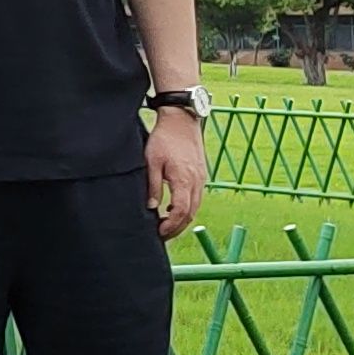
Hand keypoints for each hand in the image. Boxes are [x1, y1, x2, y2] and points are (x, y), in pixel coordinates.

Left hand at [146, 107, 207, 239]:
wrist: (181, 120)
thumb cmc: (164, 138)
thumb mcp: (151, 161)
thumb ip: (153, 186)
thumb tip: (152, 207)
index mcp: (184, 179)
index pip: (181, 211)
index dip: (171, 225)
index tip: (159, 231)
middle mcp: (196, 182)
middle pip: (190, 214)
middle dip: (177, 227)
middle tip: (162, 234)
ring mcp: (201, 178)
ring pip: (195, 207)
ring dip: (182, 219)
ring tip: (166, 225)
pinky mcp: (201, 174)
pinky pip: (197, 197)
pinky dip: (187, 207)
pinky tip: (173, 208)